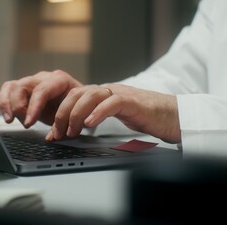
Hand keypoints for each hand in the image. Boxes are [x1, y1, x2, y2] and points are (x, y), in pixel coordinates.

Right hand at [0, 70, 82, 126]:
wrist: (78, 100)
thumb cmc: (77, 106)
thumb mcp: (74, 114)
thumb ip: (63, 123)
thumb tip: (52, 136)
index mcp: (58, 80)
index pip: (41, 90)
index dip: (33, 107)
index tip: (30, 123)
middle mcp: (41, 79)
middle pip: (21, 86)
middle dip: (18, 106)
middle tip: (21, 122)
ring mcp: (30, 84)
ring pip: (10, 87)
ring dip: (5, 103)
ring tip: (8, 119)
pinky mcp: (21, 93)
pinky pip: (4, 93)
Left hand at [46, 84, 180, 143]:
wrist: (174, 116)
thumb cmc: (146, 117)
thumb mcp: (116, 116)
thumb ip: (98, 117)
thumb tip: (76, 129)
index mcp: (102, 95)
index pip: (73, 98)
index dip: (60, 114)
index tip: (53, 134)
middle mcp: (109, 91)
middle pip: (77, 94)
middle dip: (62, 114)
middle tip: (58, 134)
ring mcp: (120, 94)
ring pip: (90, 95)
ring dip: (75, 114)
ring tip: (71, 131)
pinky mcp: (133, 102)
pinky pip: (112, 102)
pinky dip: (98, 113)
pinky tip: (89, 124)